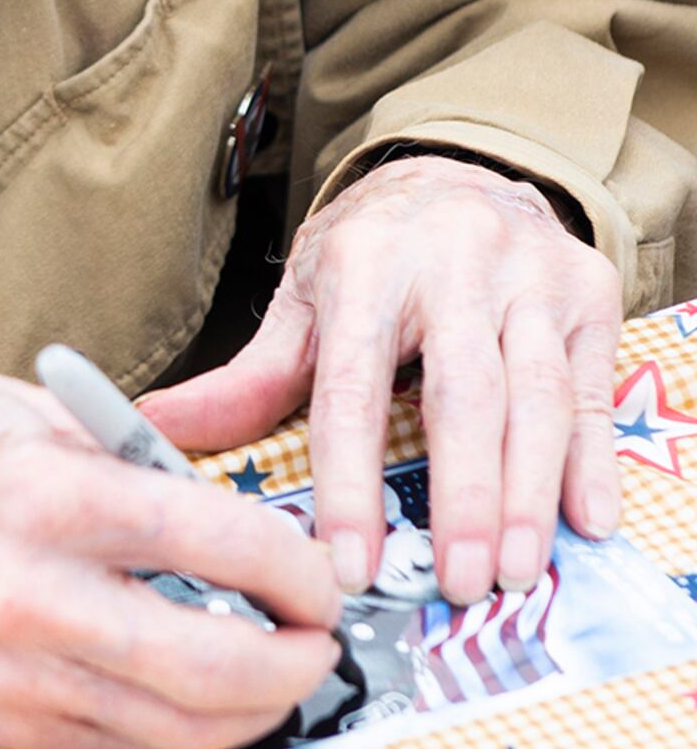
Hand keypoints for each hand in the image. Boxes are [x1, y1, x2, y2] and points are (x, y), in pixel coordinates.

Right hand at [0, 353, 341, 748]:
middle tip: (317, 640)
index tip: (317, 572)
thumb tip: (233, 512)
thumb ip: (138, 463)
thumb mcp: (39, 412)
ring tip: (275, 669)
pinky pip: (119, 743)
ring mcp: (14, 673)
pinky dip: (177, 726)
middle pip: (212, 665)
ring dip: (249, 709)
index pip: (220, 545)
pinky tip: (196, 688)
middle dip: (293, 663)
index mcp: (51, 497)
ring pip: (177, 728)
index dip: (295, 568)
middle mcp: (33, 596)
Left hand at [140, 155, 621, 607]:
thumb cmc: (376, 250)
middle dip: (461, 494)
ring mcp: (526, 273)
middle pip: (462, 390)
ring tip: (513, 571)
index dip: (348, 478)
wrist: (459, 166)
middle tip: (457, 581)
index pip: (350, 384)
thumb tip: (155, 430)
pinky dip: (592, 458)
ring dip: (526, 491)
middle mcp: (450, 259)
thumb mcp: (306, 300)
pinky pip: (593, 387)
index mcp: (362, 263)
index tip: (348, 561)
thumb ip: (246, 379)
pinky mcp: (586, 289)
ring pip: (536, 393)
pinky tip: (586, 520)